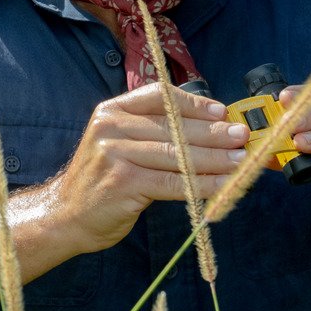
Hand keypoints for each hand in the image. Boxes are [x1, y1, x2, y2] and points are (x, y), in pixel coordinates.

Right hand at [49, 84, 247, 253]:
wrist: (67, 214)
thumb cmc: (103, 178)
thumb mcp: (118, 143)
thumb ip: (152, 131)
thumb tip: (209, 127)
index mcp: (111, 111)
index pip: (159, 96)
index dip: (194, 104)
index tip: (222, 113)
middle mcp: (111, 127)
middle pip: (173, 126)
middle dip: (213, 133)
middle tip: (243, 136)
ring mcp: (115, 154)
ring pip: (177, 154)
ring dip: (215, 159)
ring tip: (241, 161)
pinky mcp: (124, 183)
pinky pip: (174, 182)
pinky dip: (203, 184)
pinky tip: (223, 186)